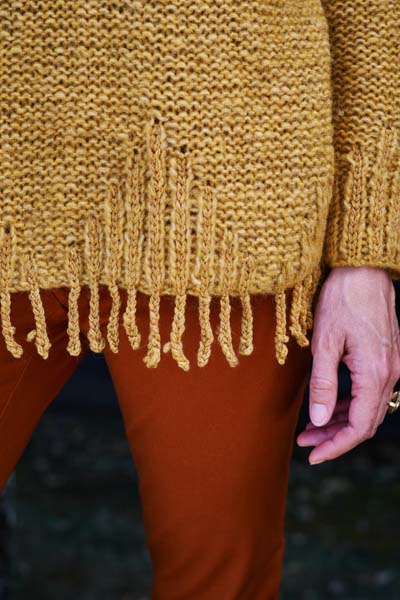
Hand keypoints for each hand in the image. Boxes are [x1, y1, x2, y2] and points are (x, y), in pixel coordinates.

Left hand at [296, 265, 399, 463]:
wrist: (362, 270)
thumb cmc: (341, 301)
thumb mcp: (324, 343)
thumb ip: (323, 384)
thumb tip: (319, 421)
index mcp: (375, 374)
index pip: (359, 427)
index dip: (336, 446)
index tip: (313, 455)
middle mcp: (389, 374)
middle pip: (365, 422)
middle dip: (335, 437)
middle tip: (305, 443)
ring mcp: (390, 366)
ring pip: (367, 408)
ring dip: (340, 422)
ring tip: (310, 429)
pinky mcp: (384, 357)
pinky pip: (369, 392)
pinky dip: (349, 404)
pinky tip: (328, 404)